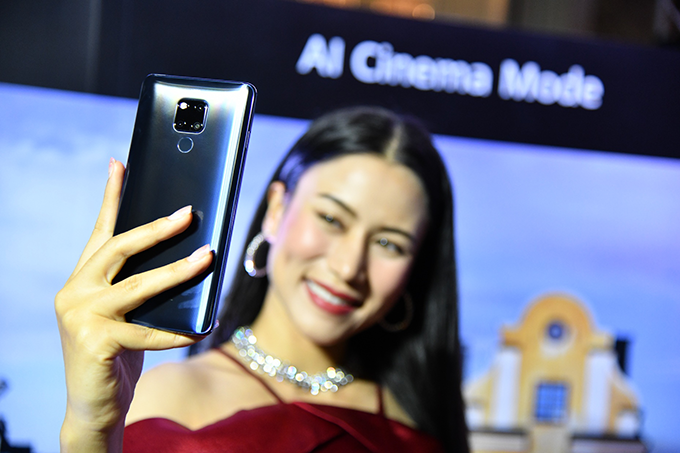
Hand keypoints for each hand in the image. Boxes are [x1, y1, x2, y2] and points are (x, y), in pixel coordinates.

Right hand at [55, 159, 212, 451]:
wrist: (92, 404)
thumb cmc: (117, 355)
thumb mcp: (127, 315)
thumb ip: (142, 288)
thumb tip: (191, 258)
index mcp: (83, 279)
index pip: (100, 231)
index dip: (112, 197)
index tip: (121, 164)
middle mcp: (75, 292)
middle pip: (119, 249)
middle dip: (157, 228)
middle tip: (189, 213)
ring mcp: (80, 317)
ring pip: (138, 286)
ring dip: (178, 271)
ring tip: (208, 256)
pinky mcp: (94, 343)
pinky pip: (146, 332)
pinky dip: (176, 332)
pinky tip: (198, 329)